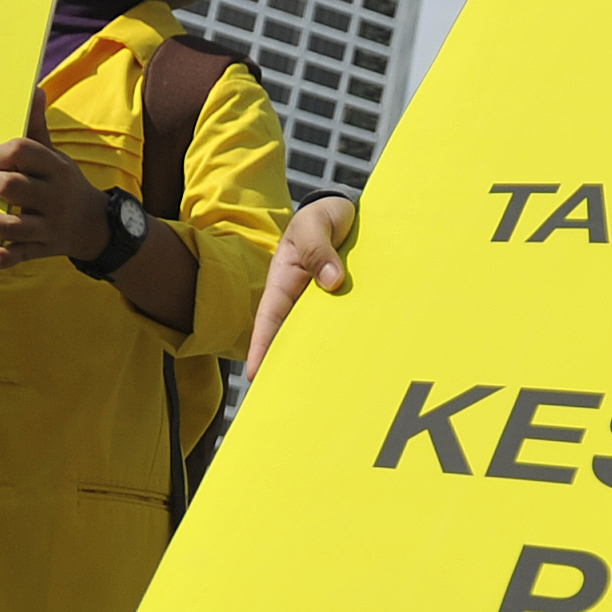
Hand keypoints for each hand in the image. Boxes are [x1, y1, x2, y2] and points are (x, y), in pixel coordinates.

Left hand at [0, 135, 106, 267]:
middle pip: (13, 187)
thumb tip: (35, 91)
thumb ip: (38, 128)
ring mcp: (50, 227)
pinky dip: (5, 258)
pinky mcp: (44, 249)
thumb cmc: (65, 185)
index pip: (23, 152)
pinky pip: (22, 255)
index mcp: (57, 169)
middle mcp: (55, 197)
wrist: (96, 226)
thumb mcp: (56, 156)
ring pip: (12, 224)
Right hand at [248, 196, 355, 375]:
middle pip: (292, 338)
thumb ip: (320, 249)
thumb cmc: (323, 217)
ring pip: (320, 337)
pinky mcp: (345, 305)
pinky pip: (344, 326)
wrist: (349, 212)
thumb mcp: (314, 224)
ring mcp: (323, 305)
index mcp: (283, 282)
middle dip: (288, 366)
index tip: (254, 375)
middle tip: (286, 398)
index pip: (268, 320)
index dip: (261, 347)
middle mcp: (301, 300)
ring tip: (324, 393)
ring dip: (321, 360)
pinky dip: (347, 344)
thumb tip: (333, 282)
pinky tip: (356, 366)